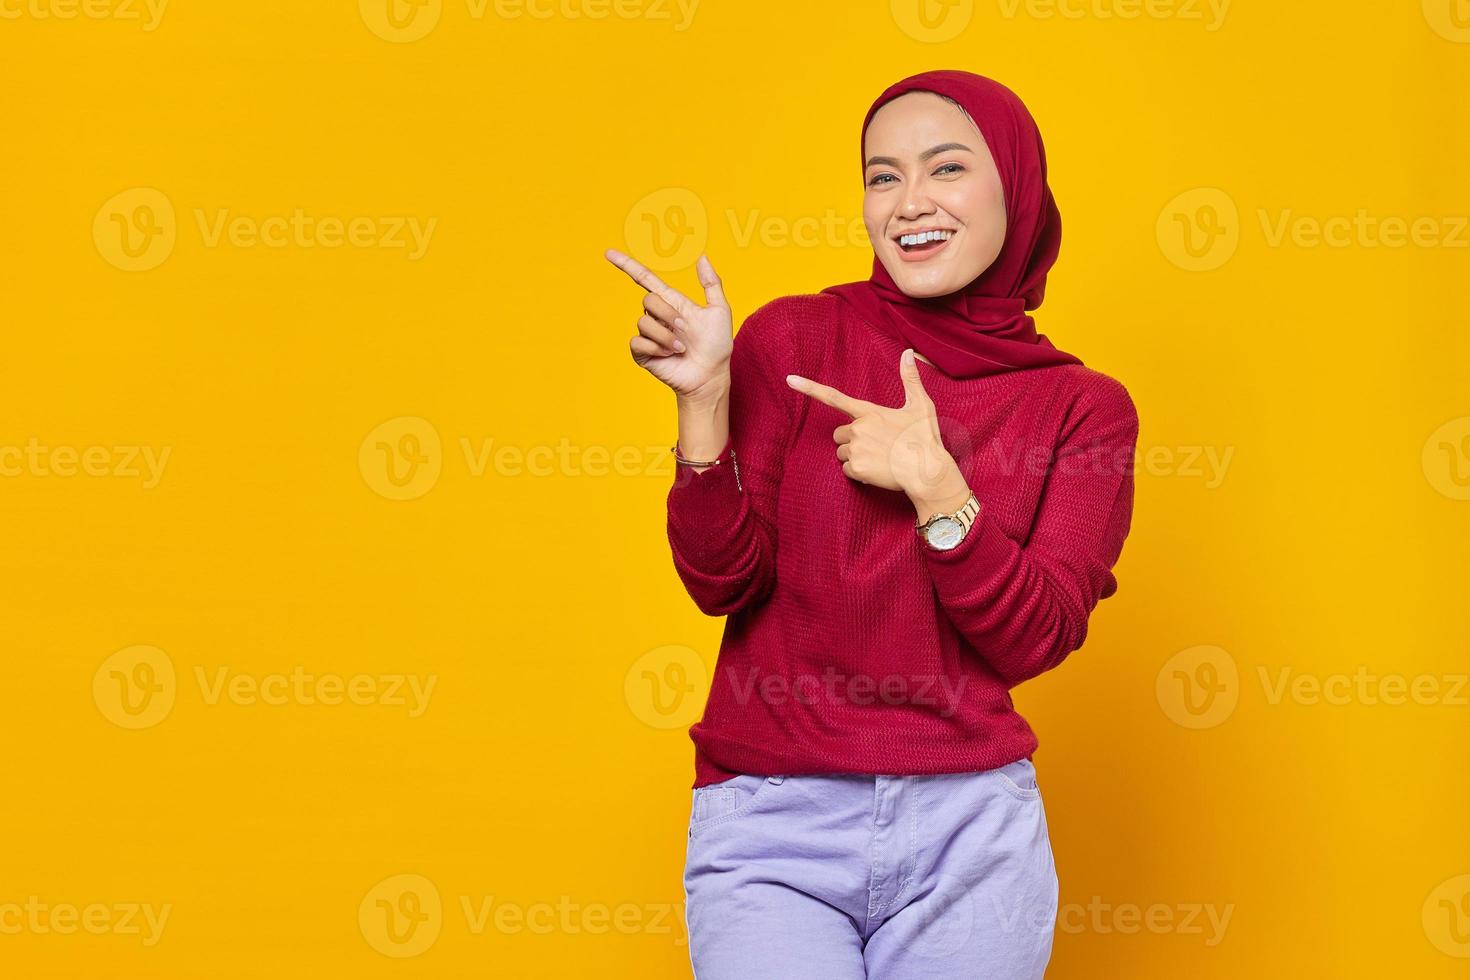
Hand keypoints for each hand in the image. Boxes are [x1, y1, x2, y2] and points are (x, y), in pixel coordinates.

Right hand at [605, 248, 733, 400]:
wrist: (710, 375)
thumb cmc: (716, 345)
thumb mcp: (719, 311)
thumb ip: (711, 284)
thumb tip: (702, 257)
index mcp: (672, 303)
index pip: (645, 279)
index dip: (627, 266)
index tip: (609, 253)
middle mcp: (657, 317)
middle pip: (648, 300)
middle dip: (668, 314)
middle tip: (684, 330)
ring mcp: (649, 335)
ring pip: (644, 322)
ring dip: (666, 336)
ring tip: (681, 348)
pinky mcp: (643, 353)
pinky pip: (638, 341)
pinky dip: (656, 348)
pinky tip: (668, 355)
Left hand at [787, 349, 969, 511]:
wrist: (928, 471)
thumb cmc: (925, 438)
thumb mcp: (920, 405)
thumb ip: (910, 379)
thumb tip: (908, 352)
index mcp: (869, 412)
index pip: (833, 397)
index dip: (809, 388)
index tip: (789, 380)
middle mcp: (858, 428)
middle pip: (839, 434)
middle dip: (851, 440)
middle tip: (877, 445)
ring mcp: (856, 448)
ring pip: (842, 453)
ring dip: (855, 457)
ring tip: (881, 458)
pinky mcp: (857, 467)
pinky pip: (848, 470)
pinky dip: (859, 472)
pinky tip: (878, 470)